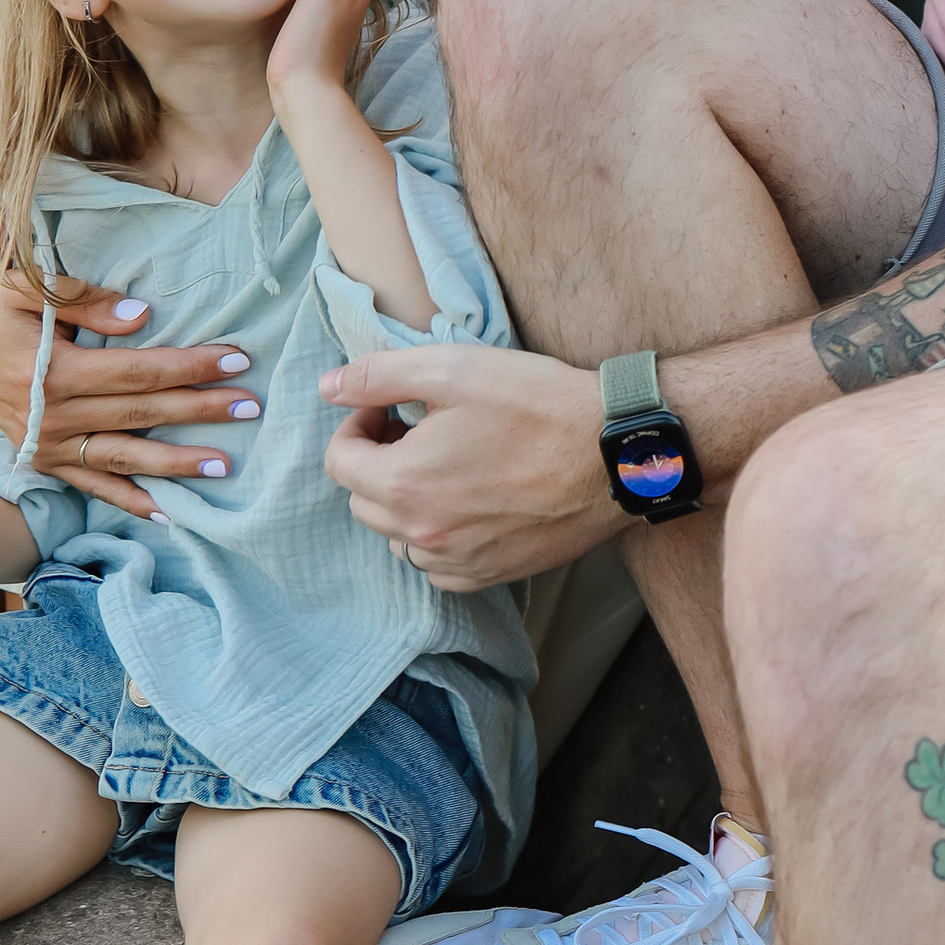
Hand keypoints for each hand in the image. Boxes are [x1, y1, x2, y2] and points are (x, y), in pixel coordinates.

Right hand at [0, 257, 260, 514]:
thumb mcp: (24, 282)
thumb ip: (82, 298)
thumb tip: (143, 316)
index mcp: (52, 371)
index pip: (138, 371)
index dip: (190, 366)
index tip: (236, 359)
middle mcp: (51, 416)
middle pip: (141, 415)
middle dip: (199, 410)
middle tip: (250, 406)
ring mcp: (47, 444)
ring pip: (123, 457)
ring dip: (176, 464)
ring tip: (224, 466)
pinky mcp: (42, 459)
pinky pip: (92, 485)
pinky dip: (129, 501)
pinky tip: (167, 513)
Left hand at [321, 343, 623, 588]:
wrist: (617, 453)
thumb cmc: (538, 405)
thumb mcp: (452, 369)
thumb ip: (378, 375)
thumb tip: (328, 387)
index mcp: (404, 484)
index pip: (339, 463)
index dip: (356, 426)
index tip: (389, 409)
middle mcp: (424, 535)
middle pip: (363, 503)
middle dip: (378, 464)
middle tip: (417, 430)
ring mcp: (459, 562)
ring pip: (400, 538)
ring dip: (406, 502)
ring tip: (447, 466)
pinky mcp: (493, 575)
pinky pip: (440, 568)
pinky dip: (439, 538)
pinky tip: (470, 503)